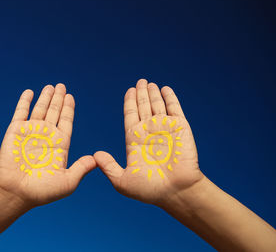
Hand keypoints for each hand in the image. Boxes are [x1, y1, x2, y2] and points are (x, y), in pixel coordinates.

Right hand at [0, 84, 95, 206]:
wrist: (16, 193)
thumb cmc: (42, 191)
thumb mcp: (67, 182)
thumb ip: (81, 169)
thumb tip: (96, 159)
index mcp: (59, 144)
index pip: (66, 121)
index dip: (69, 109)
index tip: (70, 97)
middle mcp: (46, 136)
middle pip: (55, 112)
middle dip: (58, 99)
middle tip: (62, 86)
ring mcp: (31, 132)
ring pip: (40, 109)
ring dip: (45, 97)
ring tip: (50, 86)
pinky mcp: (15, 131)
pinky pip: (21, 112)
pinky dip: (25, 102)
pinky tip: (30, 92)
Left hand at [94, 79, 202, 205]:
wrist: (176, 193)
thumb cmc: (150, 190)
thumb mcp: (122, 181)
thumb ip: (108, 167)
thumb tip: (95, 155)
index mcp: (135, 140)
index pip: (131, 116)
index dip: (129, 103)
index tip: (129, 91)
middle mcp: (149, 132)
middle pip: (143, 107)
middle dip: (140, 94)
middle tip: (139, 81)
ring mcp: (165, 129)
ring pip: (157, 105)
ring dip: (152, 94)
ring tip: (149, 83)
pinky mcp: (180, 128)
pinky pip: (174, 108)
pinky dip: (170, 98)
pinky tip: (164, 89)